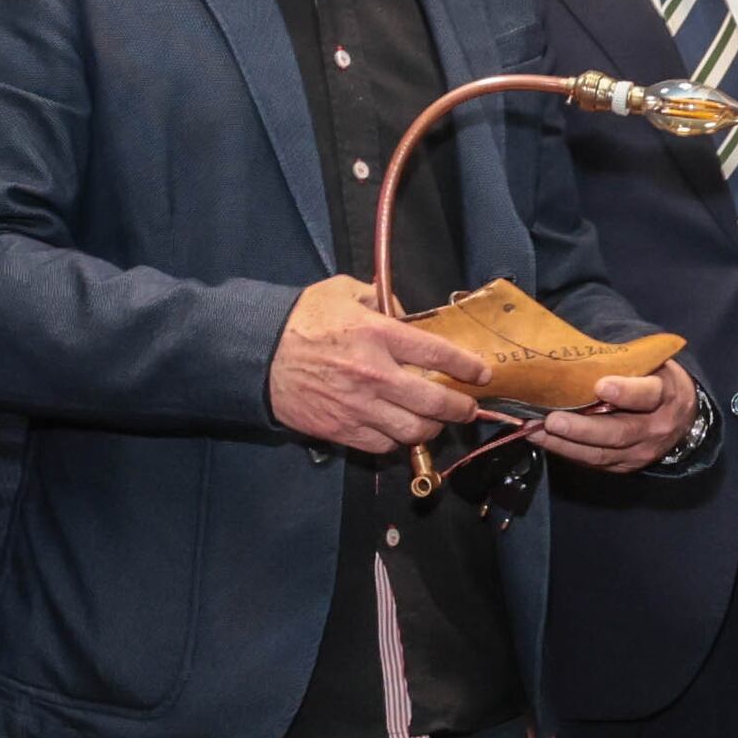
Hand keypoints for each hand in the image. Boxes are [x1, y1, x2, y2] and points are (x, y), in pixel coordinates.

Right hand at [270, 277, 489, 452]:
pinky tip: (397, 430)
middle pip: (434, 403)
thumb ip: (377, 298)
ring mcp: (359, 407)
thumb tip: (403, 313)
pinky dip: (396, 441)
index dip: (467, 367)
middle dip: (460, 409)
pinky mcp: (342, 430)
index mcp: (378, 334)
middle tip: (467, 409)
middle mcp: (375, 374)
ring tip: (434, 422)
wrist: (256, 356)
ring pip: (413, 431)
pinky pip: (383, 445)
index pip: (437, 354)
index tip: (481, 374)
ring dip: (430, 429)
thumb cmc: (299, 320)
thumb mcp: (340, 291)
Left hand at [527, 358, 697, 471]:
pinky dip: (565, 451)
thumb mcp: (651, 364)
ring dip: (564, 443)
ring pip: (601, 453)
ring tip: (534, 431)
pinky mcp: (624, 466)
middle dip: (582, 428)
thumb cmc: (655, 380)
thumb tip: (575, 349)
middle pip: (619, 432)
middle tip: (552, 419)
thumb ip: (623, 362)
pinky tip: (543, 439)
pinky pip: (593, 462)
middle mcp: (655, 428)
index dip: (625, 392)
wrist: (682, 417)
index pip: (647, 394)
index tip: (600, 386)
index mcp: (665, 394)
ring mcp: (640, 452)